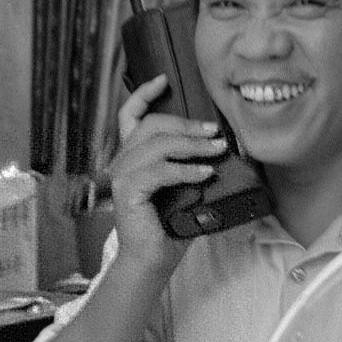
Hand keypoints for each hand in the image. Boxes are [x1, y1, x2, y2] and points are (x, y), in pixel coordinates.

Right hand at [110, 74, 226, 272]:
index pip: (130, 116)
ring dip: (192, 145)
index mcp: (132, 157)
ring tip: (217, 151)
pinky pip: (159, 170)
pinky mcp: (127, 192)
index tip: (163, 80)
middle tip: (216, 133)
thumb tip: (220, 147)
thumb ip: (189, 165)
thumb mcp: (183, 188)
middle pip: (152, 126)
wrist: (152, 261)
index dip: (144, 94)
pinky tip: (204, 173)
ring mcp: (122, 176)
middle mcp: (122, 162)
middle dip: (187, 125)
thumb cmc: (169, 227)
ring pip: (157, 145)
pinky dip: (185, 169)